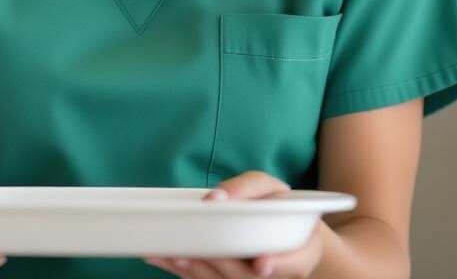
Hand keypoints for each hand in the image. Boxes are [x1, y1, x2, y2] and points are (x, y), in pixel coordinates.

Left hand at [143, 171, 325, 277]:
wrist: (289, 235)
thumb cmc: (278, 206)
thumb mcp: (271, 187)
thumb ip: (248, 189)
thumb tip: (215, 199)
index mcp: (296, 252)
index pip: (289, 264)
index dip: (274, 265)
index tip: (261, 264)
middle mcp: (271, 272)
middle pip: (244, 275)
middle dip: (214, 266)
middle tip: (185, 253)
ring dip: (192, 271)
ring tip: (163, 255)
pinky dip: (183, 270)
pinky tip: (160, 259)